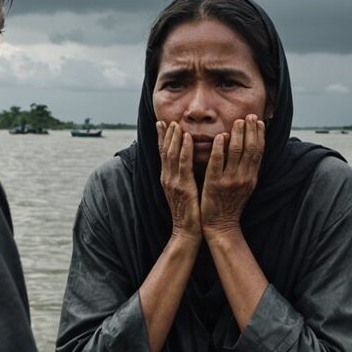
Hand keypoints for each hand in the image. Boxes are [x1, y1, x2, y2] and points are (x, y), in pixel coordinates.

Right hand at [157, 121, 201, 242]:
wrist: (187, 231)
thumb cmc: (189, 213)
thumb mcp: (184, 191)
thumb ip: (183, 177)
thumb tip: (187, 164)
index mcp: (167, 179)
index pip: (163, 154)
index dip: (162, 138)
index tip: (162, 124)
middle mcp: (167, 178)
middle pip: (164, 151)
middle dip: (165, 134)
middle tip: (167, 120)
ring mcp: (173, 182)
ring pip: (172, 154)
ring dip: (174, 137)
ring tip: (176, 124)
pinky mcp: (183, 186)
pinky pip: (184, 164)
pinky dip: (185, 149)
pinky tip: (188, 138)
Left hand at [200, 114, 264, 237]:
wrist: (221, 225)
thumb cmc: (231, 204)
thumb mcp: (245, 186)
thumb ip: (248, 168)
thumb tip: (252, 149)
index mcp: (251, 177)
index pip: (259, 151)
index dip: (259, 134)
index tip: (258, 120)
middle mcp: (243, 178)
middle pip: (250, 149)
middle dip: (251, 130)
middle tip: (250, 115)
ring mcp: (229, 180)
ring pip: (236, 152)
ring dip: (238, 134)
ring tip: (237, 121)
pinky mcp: (214, 183)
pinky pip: (218, 162)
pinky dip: (220, 147)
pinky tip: (220, 135)